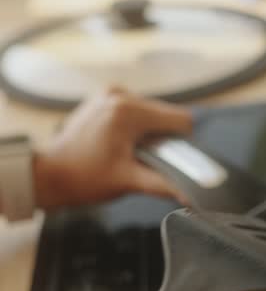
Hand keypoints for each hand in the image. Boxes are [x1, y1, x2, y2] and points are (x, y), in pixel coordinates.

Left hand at [33, 88, 192, 209]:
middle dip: (163, 138)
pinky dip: (135, 127)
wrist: (48, 175)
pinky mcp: (103, 98)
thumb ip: (163, 185)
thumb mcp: (128, 182)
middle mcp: (120, 95)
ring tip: (128, 153)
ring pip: (151, 112)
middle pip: (166, 114)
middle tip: (143, 159)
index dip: (182, 142)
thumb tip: (191, 196)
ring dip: (149, 133)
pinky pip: (134, 110)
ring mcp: (109, 94)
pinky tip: (120, 144)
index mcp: (128, 111)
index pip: (180, 119)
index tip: (169, 159)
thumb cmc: (83, 178)